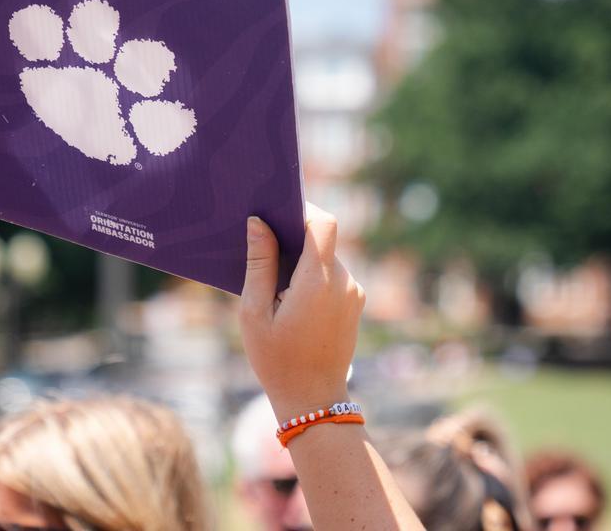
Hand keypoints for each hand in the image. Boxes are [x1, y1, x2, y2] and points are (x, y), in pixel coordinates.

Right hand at [239, 203, 364, 422]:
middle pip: (323, 239)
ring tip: (274, 277)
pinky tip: (290, 294)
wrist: (313, 402)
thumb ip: (260, 263)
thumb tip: (259, 222)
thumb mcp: (255, 311)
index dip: (303, 209)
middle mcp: (344, 282)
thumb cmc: (277, 359)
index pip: (323, 223)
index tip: (278, 211)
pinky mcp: (355, 304)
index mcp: (319, 281)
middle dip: (296, 236)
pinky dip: (314, 275)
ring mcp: (354, 294)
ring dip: (304, 259)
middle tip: (265, 244)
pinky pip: (334, 275)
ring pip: (328, 257)